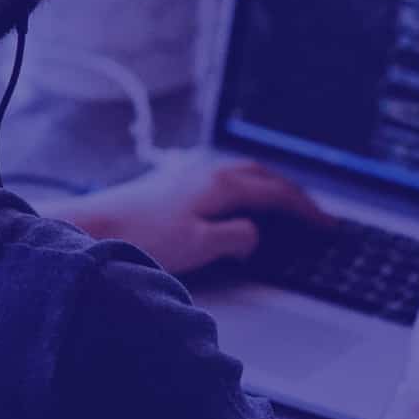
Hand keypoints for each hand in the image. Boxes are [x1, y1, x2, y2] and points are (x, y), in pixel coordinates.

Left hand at [53, 157, 328, 273]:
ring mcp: (187, 173)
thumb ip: (236, 238)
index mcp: (221, 185)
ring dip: (267, 187)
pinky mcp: (170, 182)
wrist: (92, 227)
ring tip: (281, 205)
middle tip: (312, 212)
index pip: (277, 193)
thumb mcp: (200, 246)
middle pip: (263, 176)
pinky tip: (235, 203)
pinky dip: (243, 188)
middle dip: (292, 193)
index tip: (327, 224)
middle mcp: (206, 171)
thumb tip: (254, 234)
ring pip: (242, 174)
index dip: (306, 210)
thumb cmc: (142, 237)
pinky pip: (221, 178)